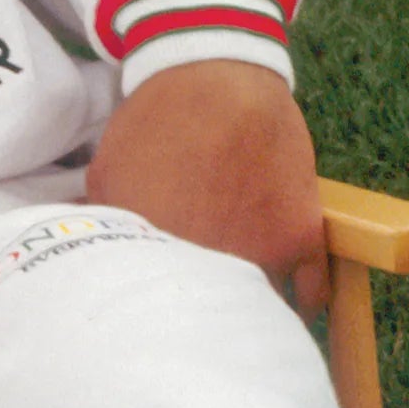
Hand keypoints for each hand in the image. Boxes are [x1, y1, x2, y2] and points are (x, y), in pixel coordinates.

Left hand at [85, 58, 327, 316]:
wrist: (215, 78)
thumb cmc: (154, 126)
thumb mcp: (107, 178)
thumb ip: (106, 231)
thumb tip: (99, 269)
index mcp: (158, 253)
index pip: (159, 311)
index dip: (161, 319)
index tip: (161, 325)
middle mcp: (208, 260)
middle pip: (208, 319)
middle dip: (201, 324)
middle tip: (199, 329)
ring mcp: (259, 251)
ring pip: (258, 309)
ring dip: (250, 313)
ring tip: (241, 321)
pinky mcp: (300, 236)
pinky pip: (309, 293)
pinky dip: (301, 305)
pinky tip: (291, 311)